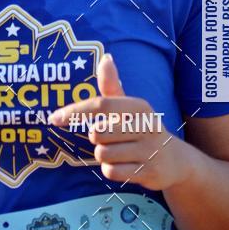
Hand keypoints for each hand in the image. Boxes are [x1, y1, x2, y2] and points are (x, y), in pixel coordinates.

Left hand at [48, 54, 187, 190]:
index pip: (101, 104)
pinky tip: (125, 166)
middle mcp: (146, 125)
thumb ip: (112, 86)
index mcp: (139, 106)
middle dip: (97, 138)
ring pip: (102, 154)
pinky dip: (112, 170)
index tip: (53, 119)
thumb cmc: (142, 129)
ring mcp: (149, 150)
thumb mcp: (130, 108)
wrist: (175, 161)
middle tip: (113, 139)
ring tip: (121, 153)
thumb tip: (105, 57)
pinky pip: (111, 171)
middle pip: (97, 132)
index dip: (75, 111)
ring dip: (104, 156)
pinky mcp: (148, 172)